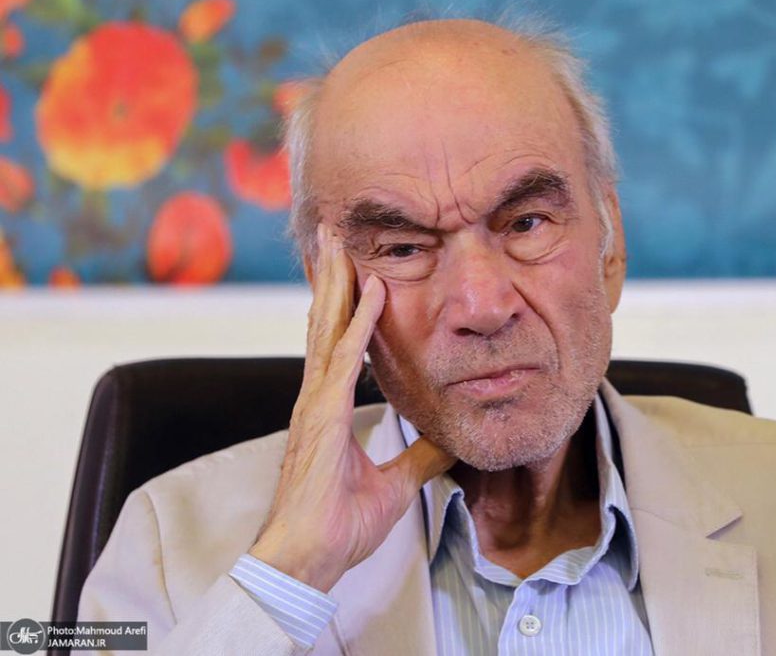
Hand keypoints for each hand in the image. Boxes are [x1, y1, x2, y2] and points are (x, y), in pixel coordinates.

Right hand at [248, 223, 453, 591]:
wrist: (310, 558)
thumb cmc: (339, 524)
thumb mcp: (395, 483)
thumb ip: (420, 458)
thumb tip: (449, 441)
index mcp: (328, 407)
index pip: (338, 342)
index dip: (345, 303)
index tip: (356, 267)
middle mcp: (317, 397)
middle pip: (325, 322)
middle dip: (331, 275)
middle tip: (335, 233)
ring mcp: (315, 405)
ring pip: (327, 329)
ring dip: (337, 283)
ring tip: (340, 243)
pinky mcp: (322, 420)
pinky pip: (343, 363)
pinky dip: (358, 326)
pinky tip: (371, 294)